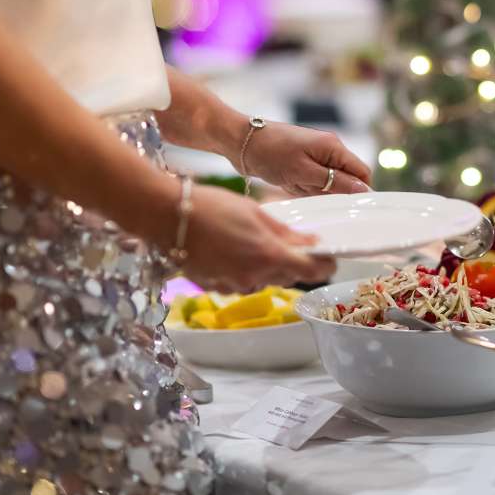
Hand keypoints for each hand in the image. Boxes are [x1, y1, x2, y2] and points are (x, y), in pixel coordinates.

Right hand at [180, 185, 334, 291]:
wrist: (166, 216)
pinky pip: (239, 282)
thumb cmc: (211, 206)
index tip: (328, 258)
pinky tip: (230, 250)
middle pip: (288, 277)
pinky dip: (242, 269)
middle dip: (293, 262)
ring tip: (250, 240)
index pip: (313, 270)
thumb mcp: (255, 212)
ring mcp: (233, 285)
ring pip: (263, 280)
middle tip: (288, 242)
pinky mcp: (215, 287)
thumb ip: (286, 232)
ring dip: (265, 265)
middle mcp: (254, 276)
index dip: (325, 265)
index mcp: (270, 256)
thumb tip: (312, 242)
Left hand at [243, 123, 372, 195]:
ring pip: (325, 184)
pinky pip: (310, 183)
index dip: (361, 191)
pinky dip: (300, 187)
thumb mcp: (304, 172)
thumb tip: (363, 189)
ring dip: (310, 190)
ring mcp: (314, 157)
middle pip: (343, 180)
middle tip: (306, 188)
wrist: (239, 142)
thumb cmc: (270, 153)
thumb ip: (335, 182)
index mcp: (333, 147)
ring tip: (291, 180)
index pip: (361, 172)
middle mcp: (328, 150)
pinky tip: (286, 180)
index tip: (351, 208)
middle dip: (328, 191)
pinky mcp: (302, 164)